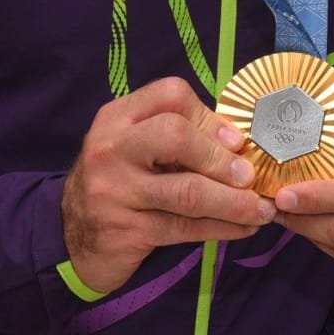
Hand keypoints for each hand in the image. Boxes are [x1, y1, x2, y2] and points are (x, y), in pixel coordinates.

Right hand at [61, 77, 276, 293]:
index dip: (210, 117)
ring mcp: (114, 191)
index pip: (170, 96)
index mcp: (118, 117)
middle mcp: (111, 148)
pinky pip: (184, 228)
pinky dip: (222, 228)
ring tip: (261, 209)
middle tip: (250, 176)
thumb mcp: (136, 148)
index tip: (237, 141)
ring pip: (186, 191)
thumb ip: (177, 136)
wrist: (72, 238)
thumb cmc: (120, 183)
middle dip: (220, 157)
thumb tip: (241, 143)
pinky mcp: (125, 230)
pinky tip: (244, 228)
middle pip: (175, 136)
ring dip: (233, 201)